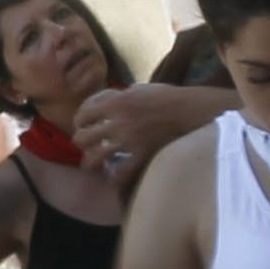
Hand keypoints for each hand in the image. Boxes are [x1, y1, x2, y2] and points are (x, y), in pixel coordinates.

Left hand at [69, 80, 224, 167]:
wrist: (190, 110)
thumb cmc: (167, 97)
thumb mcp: (140, 89)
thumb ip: (121, 95)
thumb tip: (109, 100)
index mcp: (116, 102)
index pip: (83, 114)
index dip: (79, 122)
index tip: (81, 126)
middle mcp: (118, 121)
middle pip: (84, 137)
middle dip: (81, 142)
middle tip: (86, 145)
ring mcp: (129, 140)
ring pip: (96, 157)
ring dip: (90, 162)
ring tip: (90, 166)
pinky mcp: (142, 154)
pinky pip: (121, 173)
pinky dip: (114, 179)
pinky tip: (112, 179)